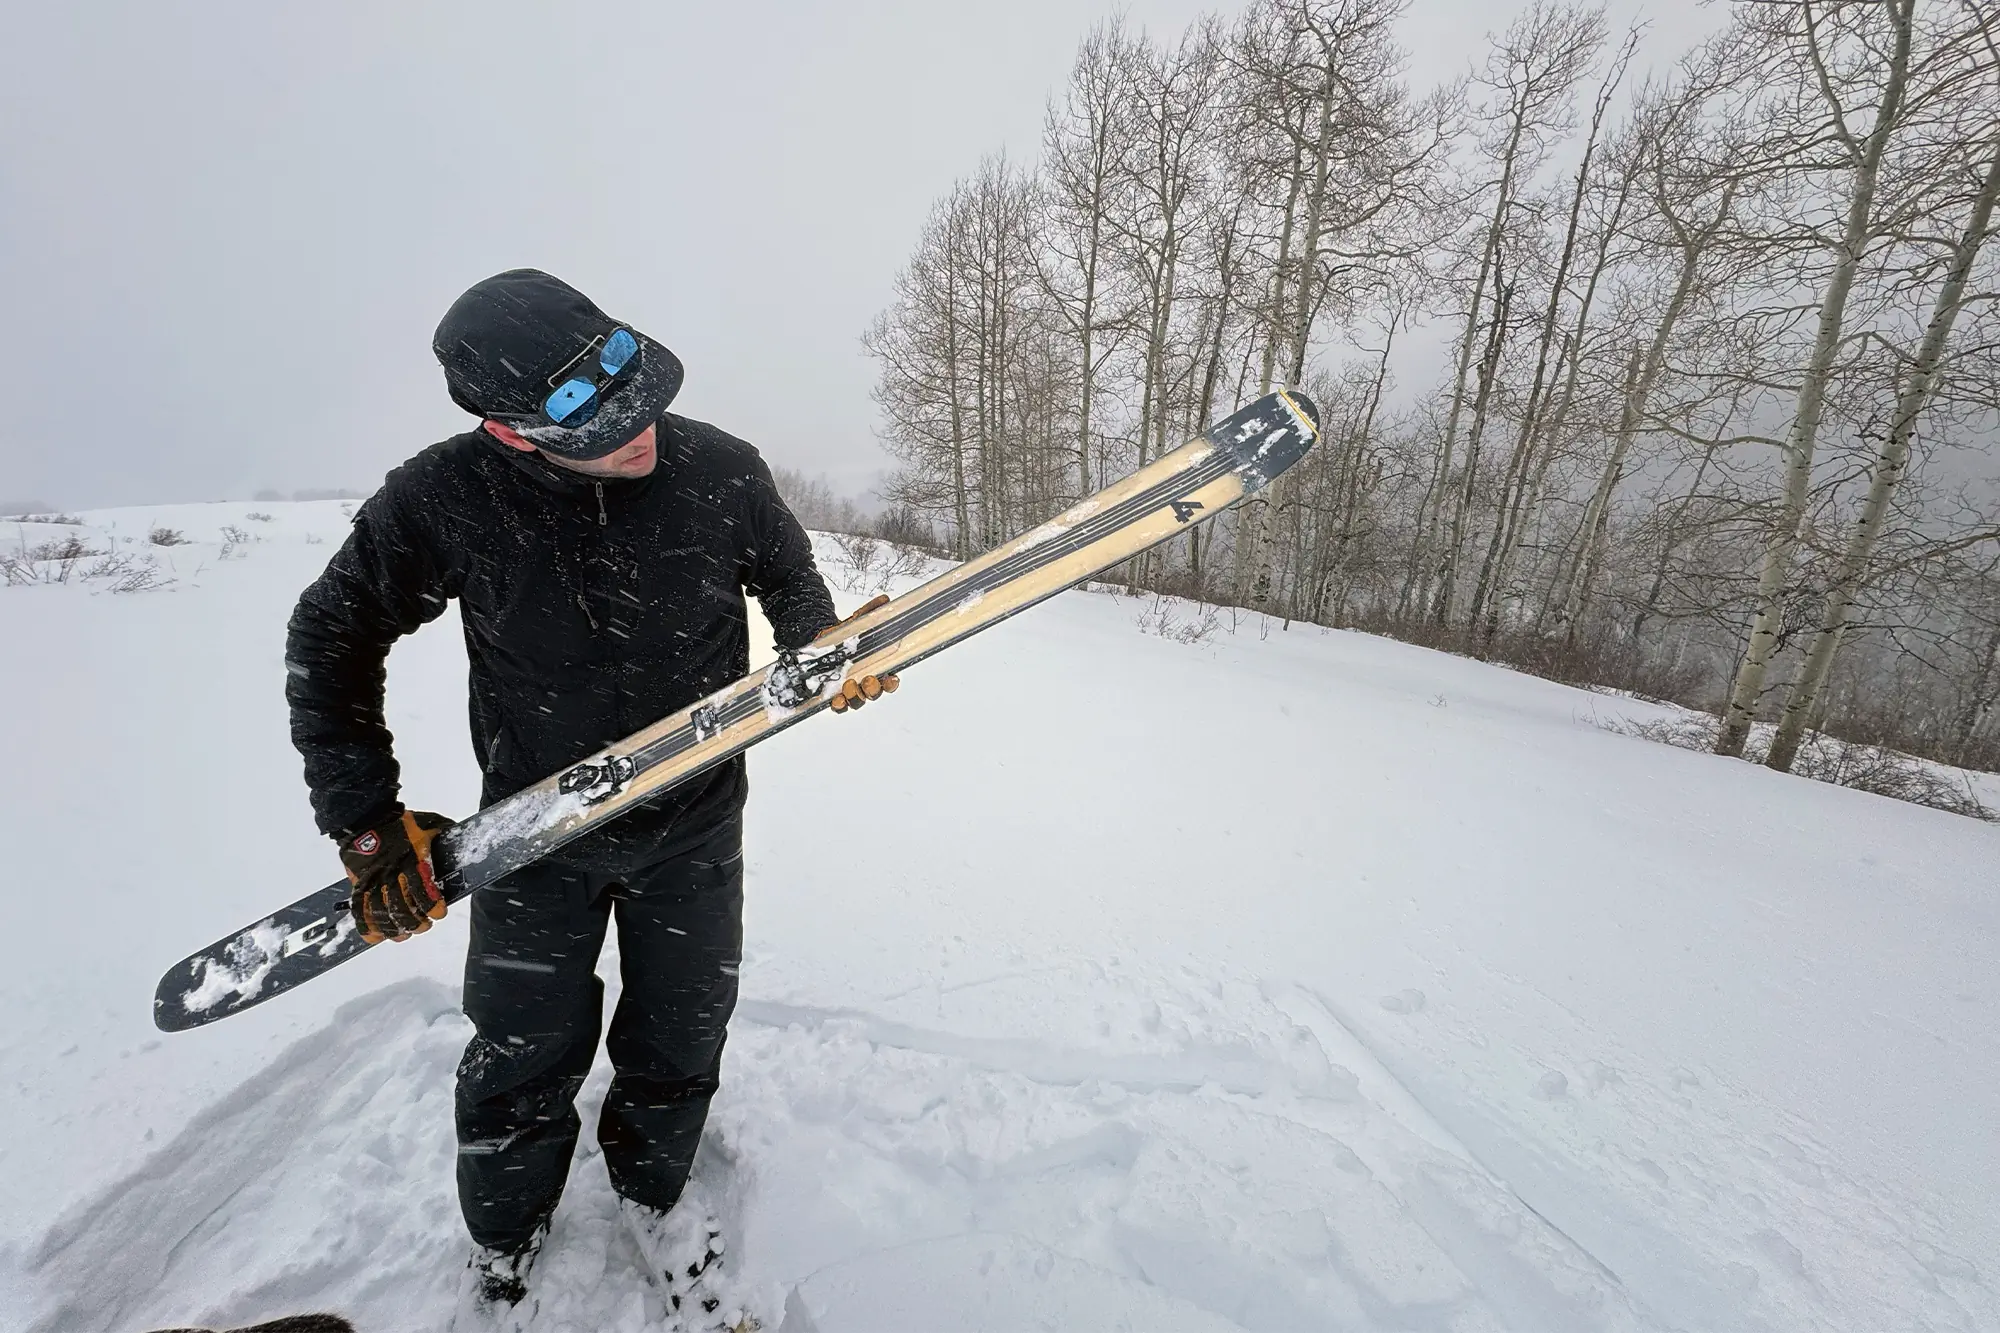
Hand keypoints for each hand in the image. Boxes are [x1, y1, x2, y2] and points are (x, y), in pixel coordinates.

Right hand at [340, 809, 452, 942]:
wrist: (367, 816)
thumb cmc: (402, 821)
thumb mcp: (430, 823)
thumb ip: (445, 832)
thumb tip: (465, 837)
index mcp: (411, 856)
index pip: (421, 885)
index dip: (431, 904)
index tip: (439, 913)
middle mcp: (391, 870)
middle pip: (400, 904)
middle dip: (414, 921)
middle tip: (424, 926)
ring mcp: (373, 877)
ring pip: (380, 910)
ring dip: (392, 927)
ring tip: (403, 935)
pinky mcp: (359, 881)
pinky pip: (358, 907)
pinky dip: (365, 924)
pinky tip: (374, 937)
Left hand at [823, 595, 898, 713]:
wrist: (818, 642)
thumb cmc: (843, 636)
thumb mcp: (856, 623)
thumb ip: (870, 613)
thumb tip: (884, 600)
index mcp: (875, 667)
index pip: (888, 680)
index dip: (891, 683)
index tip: (891, 678)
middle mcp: (864, 681)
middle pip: (874, 693)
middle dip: (873, 689)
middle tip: (867, 680)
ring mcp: (848, 689)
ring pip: (857, 702)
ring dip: (856, 697)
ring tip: (849, 685)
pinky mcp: (832, 692)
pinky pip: (839, 705)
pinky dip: (838, 705)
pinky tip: (835, 700)